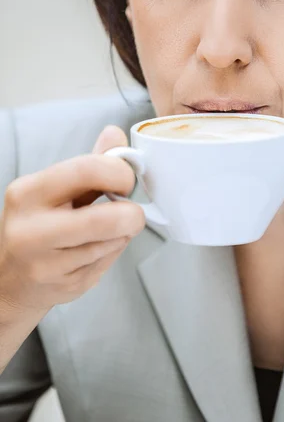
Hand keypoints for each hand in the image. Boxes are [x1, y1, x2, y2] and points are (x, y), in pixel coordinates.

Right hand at [0, 126, 143, 314]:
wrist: (8, 278)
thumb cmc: (36, 224)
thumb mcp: (53, 188)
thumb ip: (89, 162)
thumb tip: (115, 135)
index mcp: (27, 193)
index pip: (86, 170)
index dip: (119, 172)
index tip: (126, 180)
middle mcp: (31, 230)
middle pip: (103, 219)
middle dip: (131, 214)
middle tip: (133, 212)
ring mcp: (47, 264)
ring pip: (110, 243)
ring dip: (123, 233)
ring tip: (111, 228)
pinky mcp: (64, 287)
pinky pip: (107, 263)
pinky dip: (113, 251)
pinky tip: (98, 247)